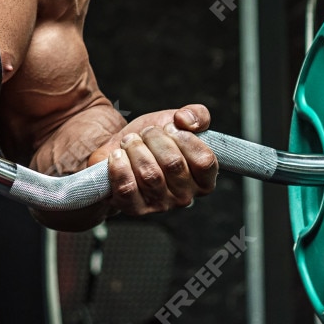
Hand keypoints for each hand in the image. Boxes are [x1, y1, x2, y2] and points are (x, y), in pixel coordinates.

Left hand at [91, 105, 217, 214]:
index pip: (204, 161)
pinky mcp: (134, 208)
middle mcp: (185, 196)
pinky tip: (118, 155)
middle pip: (174, 164)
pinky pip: (127, 187)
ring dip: (136, 148)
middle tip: (146, 134)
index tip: (170, 128)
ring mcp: (160, 205)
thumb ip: (197, 115)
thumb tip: (187, 120)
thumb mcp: (177, 121)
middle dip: (155, 138)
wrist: (120, 150)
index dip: (185, 139)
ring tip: (130, 142)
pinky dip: (119, 165)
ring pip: (149, 174)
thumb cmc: (152, 141)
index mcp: (203, 179)